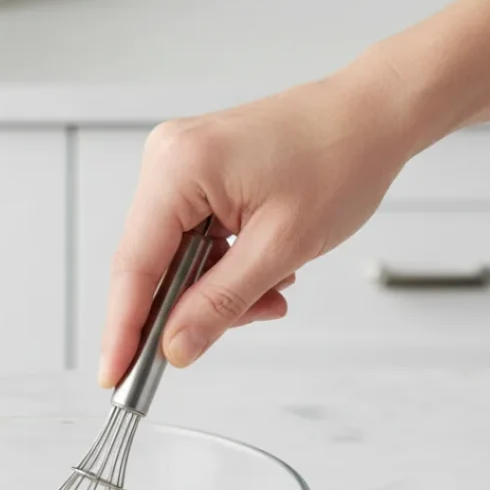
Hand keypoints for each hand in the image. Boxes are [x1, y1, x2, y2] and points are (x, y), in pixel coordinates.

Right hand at [99, 69, 413, 386]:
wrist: (375, 114)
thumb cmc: (342, 157)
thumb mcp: (280, 248)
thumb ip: (219, 304)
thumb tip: (175, 347)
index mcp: (179, 167)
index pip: (133, 266)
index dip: (122, 329)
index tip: (115, 375)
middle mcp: (168, 160)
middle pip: (150, 266)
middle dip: (186, 310)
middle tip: (208, 344)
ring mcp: (179, 167)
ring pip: (175, 261)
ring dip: (215, 292)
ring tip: (269, 294)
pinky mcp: (195, 177)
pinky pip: (192, 242)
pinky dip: (222, 270)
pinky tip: (261, 273)